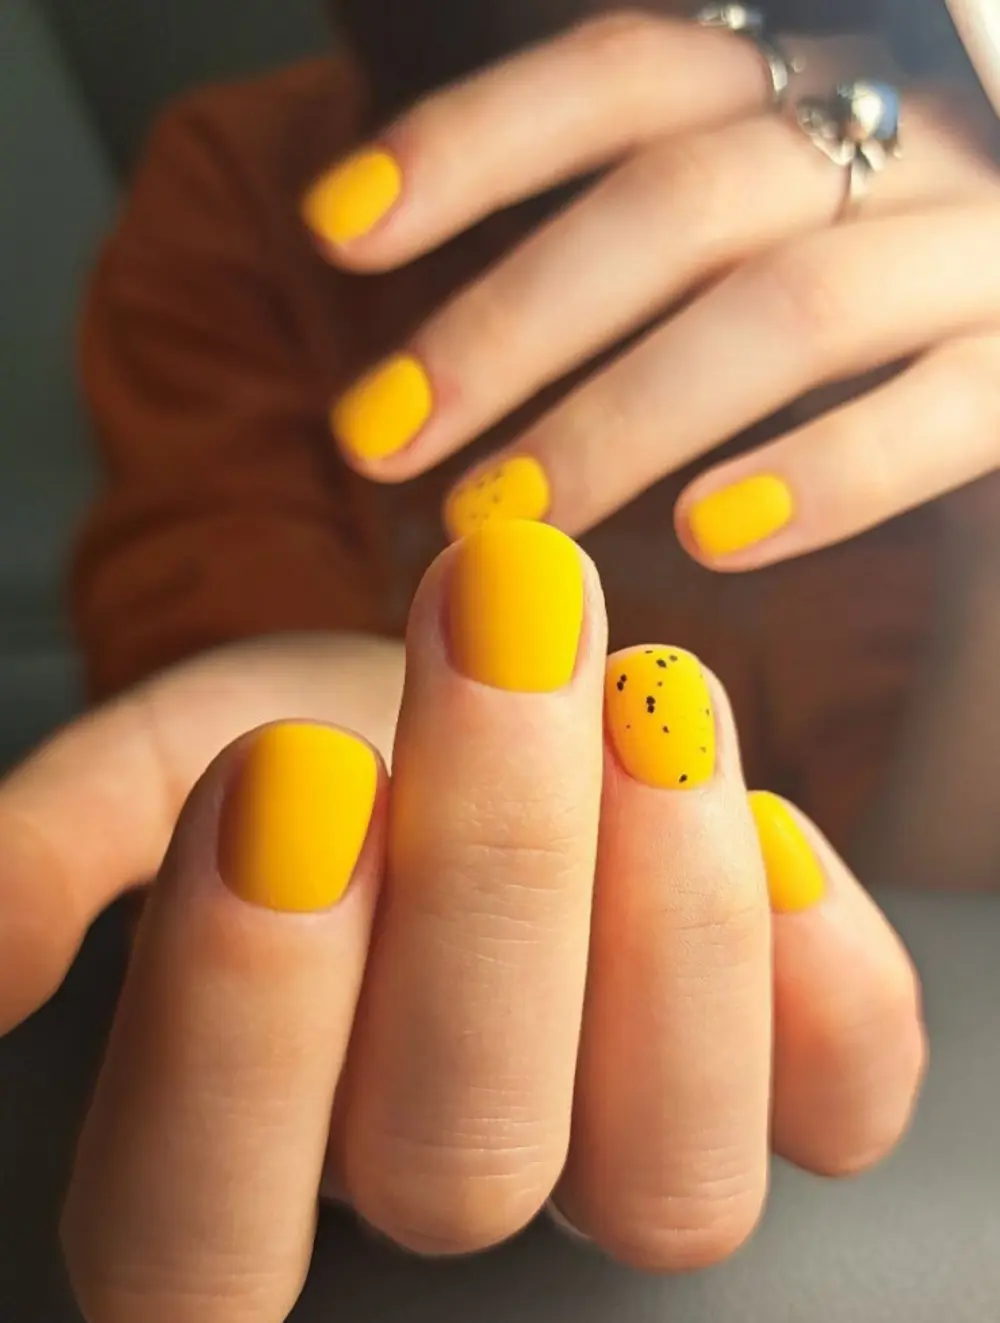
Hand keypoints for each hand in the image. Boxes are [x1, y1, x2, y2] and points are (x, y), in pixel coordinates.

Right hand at [56, 523, 922, 1321]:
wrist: (463, 717)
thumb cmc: (305, 746)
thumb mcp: (162, 758)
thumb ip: (66, 847)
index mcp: (241, 1156)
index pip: (196, 1228)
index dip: (242, 1023)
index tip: (288, 768)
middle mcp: (437, 1186)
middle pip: (456, 1161)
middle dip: (489, 866)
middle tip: (500, 604)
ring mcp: (619, 1161)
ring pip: (667, 1178)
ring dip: (665, 910)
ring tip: (643, 684)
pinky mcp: (776, 1088)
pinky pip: (841, 1107)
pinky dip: (822, 975)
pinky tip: (764, 820)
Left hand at [306, 12, 999, 567]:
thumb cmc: (889, 305)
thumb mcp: (764, 233)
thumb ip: (656, 244)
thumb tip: (460, 352)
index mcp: (815, 91)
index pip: (627, 73)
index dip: (473, 143)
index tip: (336, 232)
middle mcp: (907, 135)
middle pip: (677, 202)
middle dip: (508, 324)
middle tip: (377, 442)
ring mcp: (985, 246)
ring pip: (787, 308)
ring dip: (623, 419)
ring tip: (504, 517)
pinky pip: (949, 408)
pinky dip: (830, 472)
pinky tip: (711, 537)